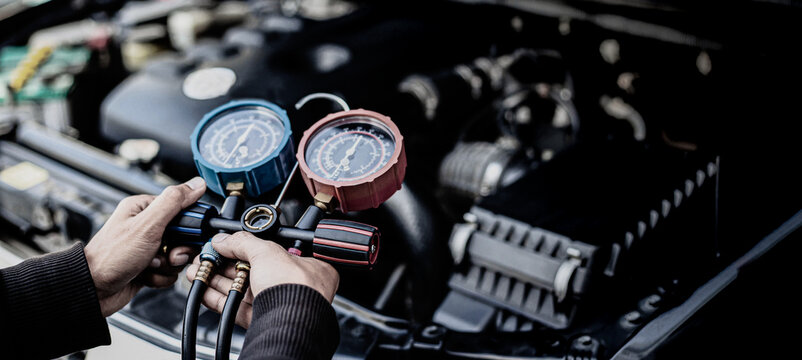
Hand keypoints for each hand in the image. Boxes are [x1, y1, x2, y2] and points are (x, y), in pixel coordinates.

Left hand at [85, 177, 206, 315]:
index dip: (189, 225)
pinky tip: (147, 275)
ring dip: (168, 265)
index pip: (182, 209)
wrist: (94, 290)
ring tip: (152, 266)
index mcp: (144, 208)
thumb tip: (196, 184)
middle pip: (183, 236)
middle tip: (168, 255)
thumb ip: (173, 202)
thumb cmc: (111, 256)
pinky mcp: (149, 266)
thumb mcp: (147, 225)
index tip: (187, 236)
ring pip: (178, 255)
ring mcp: (148, 247)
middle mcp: (146, 226)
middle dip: (178, 250)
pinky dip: (161, 276)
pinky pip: (170, 271)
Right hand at [184, 231, 338, 327]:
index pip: (270, 252)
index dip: (246, 247)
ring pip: (241, 290)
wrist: (290, 322)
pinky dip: (217, 299)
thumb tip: (223, 240)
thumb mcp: (267, 252)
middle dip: (224, 264)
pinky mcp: (261, 321)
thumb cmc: (295, 288)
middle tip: (206, 258)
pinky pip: (235, 308)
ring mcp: (276, 304)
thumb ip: (243, 243)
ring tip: (197, 271)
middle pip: (252, 271)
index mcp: (305, 266)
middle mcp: (293, 286)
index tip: (225, 245)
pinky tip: (203, 290)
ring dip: (216, 280)